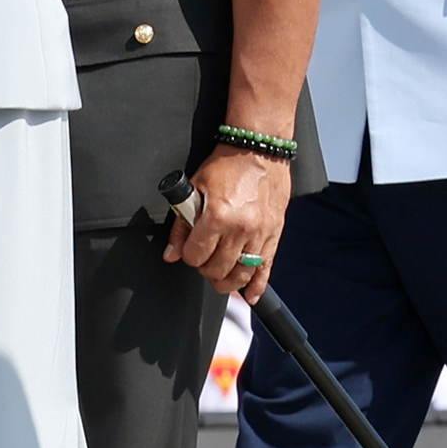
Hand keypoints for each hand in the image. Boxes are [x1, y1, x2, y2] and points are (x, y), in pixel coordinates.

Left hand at [168, 146, 291, 300]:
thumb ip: (181, 225)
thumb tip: (172, 253)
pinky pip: (266, 268)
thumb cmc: (227, 165)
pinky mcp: (274, 235)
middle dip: (204, 268)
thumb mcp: (194, 189)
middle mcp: (241, 229)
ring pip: (240, 274)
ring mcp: (260, 234)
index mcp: (218, 217)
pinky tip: (249, 296)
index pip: (196, 255)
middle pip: (217, 269)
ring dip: (226, 281)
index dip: (188, 256)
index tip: (188, 250)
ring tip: (218, 275)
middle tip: (202, 258)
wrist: (259, 150)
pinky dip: (257, 286)